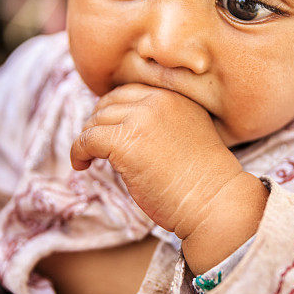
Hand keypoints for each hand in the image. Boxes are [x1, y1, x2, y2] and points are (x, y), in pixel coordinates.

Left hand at [70, 84, 243, 236]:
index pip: (130, 92)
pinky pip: (87, 140)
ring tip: (88, 158)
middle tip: (94, 145)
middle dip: (97, 123)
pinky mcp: (125, 142)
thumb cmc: (205, 180)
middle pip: (109, 103)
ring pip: (96, 121)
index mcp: (174, 96)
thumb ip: (164, 122)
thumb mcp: (189, 133)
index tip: (108, 129)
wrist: (215, 201)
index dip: (113, 110)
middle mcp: (157, 101)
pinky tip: (81, 166)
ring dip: (87, 140)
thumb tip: (128, 128)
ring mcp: (141, 119)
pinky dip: (78, 152)